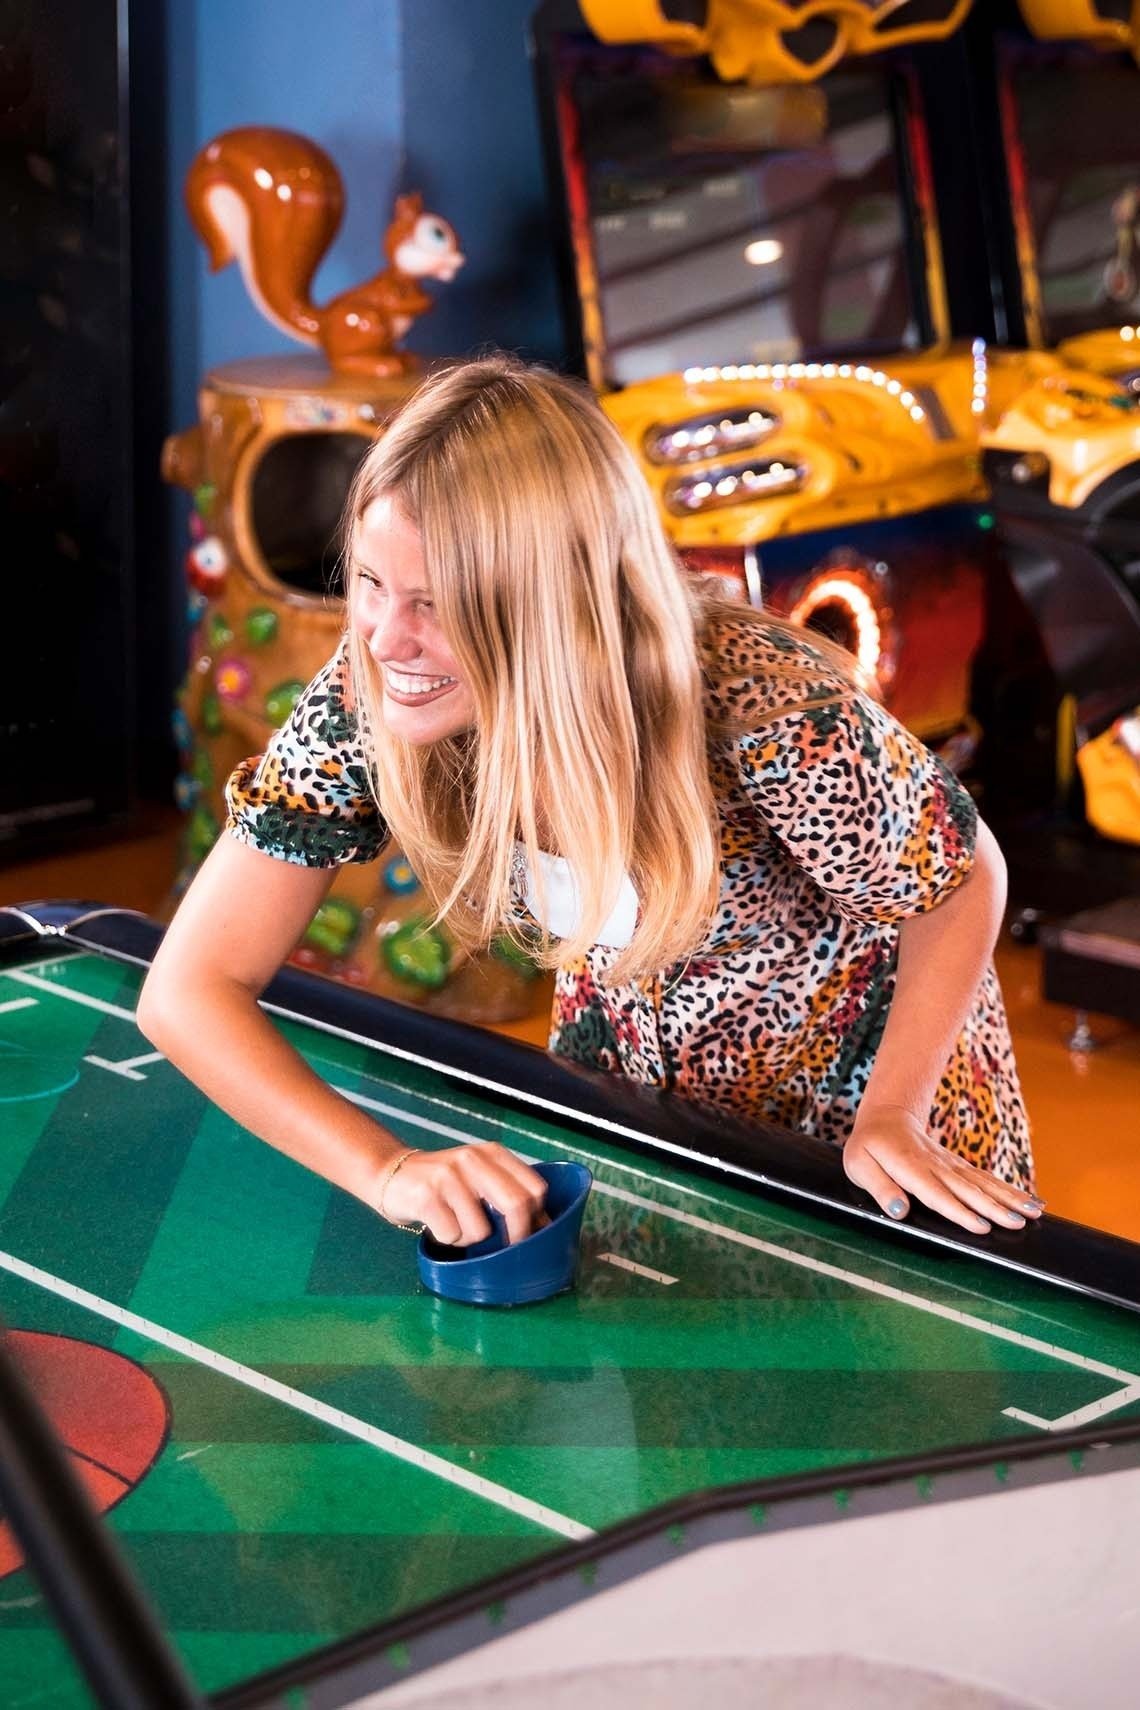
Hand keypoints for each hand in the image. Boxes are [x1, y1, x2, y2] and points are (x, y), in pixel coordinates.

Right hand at [376, 1142, 548, 1245]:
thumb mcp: (479, 1175)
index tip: (530, 1235)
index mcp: (493, 1153)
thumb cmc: (444, 1183)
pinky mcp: (427, 1196)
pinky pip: (452, 1235)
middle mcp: (473, 1159)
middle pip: (516, 1205)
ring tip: (454, 1224)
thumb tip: (543, 1227)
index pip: (535, 1187)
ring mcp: (449, 1176)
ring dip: (469, 1239)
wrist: (392, 1172)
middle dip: (517, 1236)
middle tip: (506, 1248)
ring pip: (481, 1230)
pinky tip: (437, 1225)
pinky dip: (447, 1239)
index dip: (538, 1217)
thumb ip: (508, 1192)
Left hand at [843, 1105, 1043, 1235]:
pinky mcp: (959, 1166)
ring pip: (983, 1182)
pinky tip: (1031, 1201)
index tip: (981, 1227)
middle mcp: (936, 1164)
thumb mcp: (858, 1165)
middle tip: (1020, 1222)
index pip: (936, 1192)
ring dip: (1010, 1198)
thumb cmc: (869, 1147)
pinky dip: (1009, 1190)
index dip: (958, 1210)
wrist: (887, 1118)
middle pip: (968, 1188)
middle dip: (995, 1207)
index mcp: (909, 1166)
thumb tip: (898, 1210)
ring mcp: (951, 1164)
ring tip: (1036, 1213)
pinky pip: (986, 1178)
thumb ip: (879, 1187)